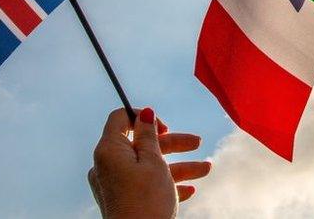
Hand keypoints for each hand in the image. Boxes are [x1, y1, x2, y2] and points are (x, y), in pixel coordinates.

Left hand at [88, 107, 210, 218]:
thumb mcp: (153, 161)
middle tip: (197, 143)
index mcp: (109, 150)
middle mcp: (107, 166)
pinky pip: (145, 185)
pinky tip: (189, 190)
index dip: (143, 117)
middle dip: (173, 144)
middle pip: (141, 144)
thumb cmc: (146, 200)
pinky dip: (167, 183)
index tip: (165, 126)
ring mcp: (114, 184)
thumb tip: (144, 113)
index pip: (120, 119)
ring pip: (148, 166)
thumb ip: (149, 135)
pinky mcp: (123, 200)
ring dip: (179, 166)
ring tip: (206, 169)